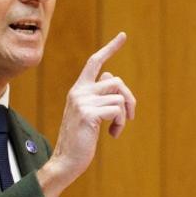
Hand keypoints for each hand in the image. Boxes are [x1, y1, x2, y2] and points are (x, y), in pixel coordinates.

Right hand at [38, 32, 137, 196]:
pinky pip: (117, 110)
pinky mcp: (88, 114)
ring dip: (124, 115)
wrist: (66, 161)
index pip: (95, 62)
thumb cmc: (80, 141)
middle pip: (116, 81)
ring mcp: (82, 102)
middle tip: (129, 117)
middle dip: (129, 99)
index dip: (110, 48)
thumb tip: (111, 80)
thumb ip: (98, 96)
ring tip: (116, 129)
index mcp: (78, 90)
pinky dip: (120, 123)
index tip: (123, 36)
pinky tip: (112, 135)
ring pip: (119, 96)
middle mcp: (79, 91)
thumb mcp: (88, 114)